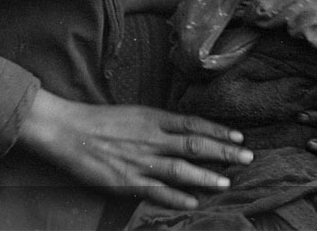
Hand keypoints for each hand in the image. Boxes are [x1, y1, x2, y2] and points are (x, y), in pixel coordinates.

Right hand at [17, 89, 253, 209]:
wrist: (69, 131)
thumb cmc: (102, 120)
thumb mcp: (136, 114)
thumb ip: (160, 123)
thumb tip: (186, 130)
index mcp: (153, 118)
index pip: (193, 124)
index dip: (218, 131)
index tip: (239, 137)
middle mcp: (151, 138)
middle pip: (194, 145)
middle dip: (223, 152)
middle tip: (247, 157)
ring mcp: (140, 161)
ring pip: (180, 169)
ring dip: (205, 176)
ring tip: (226, 181)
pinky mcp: (127, 181)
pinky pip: (156, 191)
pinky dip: (176, 198)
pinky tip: (193, 203)